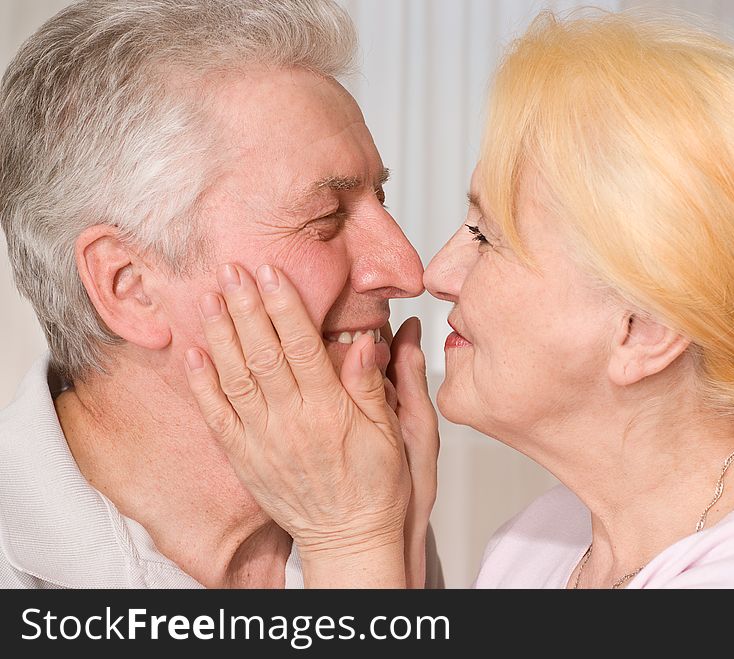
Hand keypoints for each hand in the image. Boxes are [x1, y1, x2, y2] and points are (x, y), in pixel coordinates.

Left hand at [183, 263, 429, 586]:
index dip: (284, 306)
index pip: (303, 346)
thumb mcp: (394, 434)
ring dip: (220, 335)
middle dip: (245, 307)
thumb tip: (364, 342)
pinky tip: (194, 354)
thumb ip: (372, 386)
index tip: (271, 273)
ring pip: (235, 378)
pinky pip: (218, 418)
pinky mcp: (246, 459)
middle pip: (263, 353)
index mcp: (330, 411)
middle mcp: (292, 423)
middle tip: (230, 269)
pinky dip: (203, 385)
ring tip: (209, 298)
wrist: (350, 538)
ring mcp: (264, 441)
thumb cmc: (377, 487)